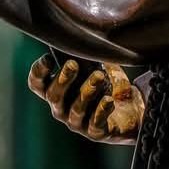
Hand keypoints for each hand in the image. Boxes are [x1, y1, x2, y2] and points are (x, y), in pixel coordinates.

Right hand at [28, 55, 143, 143]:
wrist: (132, 107)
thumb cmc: (106, 82)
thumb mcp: (93, 64)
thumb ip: (81, 55)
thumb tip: (74, 36)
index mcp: (55, 89)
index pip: (36, 83)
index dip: (38, 71)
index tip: (48, 58)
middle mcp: (61, 108)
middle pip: (53, 96)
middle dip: (63, 79)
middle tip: (73, 64)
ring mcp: (77, 122)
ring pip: (76, 108)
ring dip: (87, 91)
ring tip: (99, 76)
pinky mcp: (95, 132)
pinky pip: (95, 123)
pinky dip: (101, 110)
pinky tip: (109, 100)